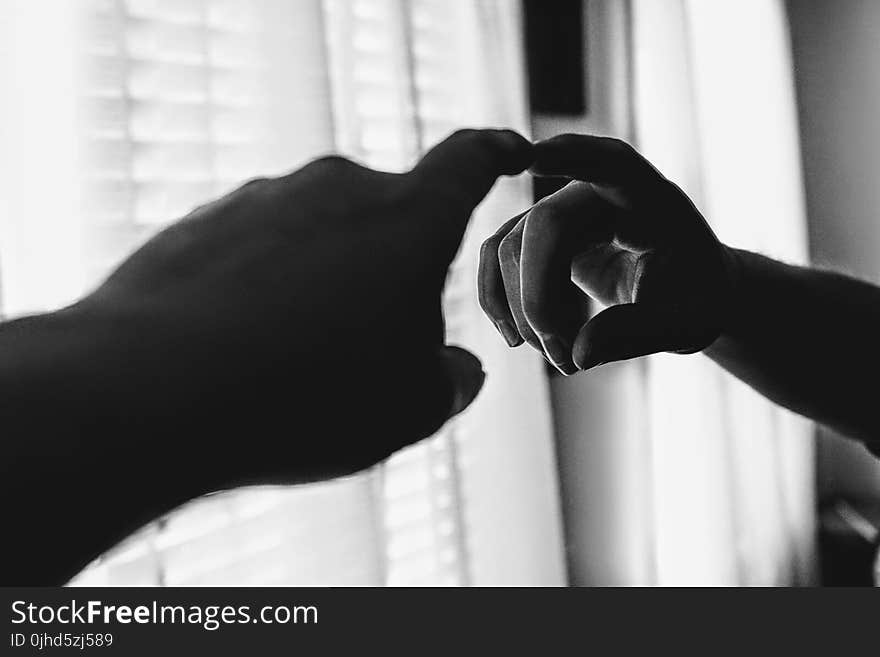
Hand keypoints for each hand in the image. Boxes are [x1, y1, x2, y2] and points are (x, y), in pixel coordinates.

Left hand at [68, 128, 532, 487]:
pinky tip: (240, 350)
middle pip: (384, 219)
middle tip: (367, 349)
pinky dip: (260, 292)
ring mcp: (262, 200)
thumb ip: (449, 381)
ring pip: (316, 239)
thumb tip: (456, 371)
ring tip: (292, 364)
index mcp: (409, 220)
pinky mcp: (202, 223)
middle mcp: (337, 189)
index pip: (468, 163)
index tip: (509, 151)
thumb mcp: (410, 408)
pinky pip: (254, 252)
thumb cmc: (306, 399)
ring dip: (320, 286)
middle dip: (389, 272)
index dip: (496, 155)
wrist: (154, 392)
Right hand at [478, 134, 737, 373]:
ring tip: (561, 358)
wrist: (688, 291)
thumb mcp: (688, 324)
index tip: (533, 157)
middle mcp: (597, 192)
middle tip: (567, 362)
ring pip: (511, 246)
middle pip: (543, 226)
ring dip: (522, 311)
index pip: (609, 164)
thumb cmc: (697, 297)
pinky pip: (500, 257)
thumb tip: (579, 354)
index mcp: (648, 197)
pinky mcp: (541, 235)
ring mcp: (563, 210)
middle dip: (539, 300)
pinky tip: (522, 340)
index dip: (570, 156)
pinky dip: (502, 300)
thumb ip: (639, 333)